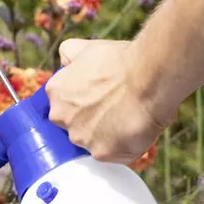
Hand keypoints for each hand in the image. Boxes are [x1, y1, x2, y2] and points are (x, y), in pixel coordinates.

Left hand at [46, 38, 168, 163]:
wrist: (148, 77)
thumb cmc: (121, 60)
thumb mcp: (88, 48)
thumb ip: (69, 54)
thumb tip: (64, 60)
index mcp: (55, 92)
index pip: (63, 107)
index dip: (84, 104)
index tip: (99, 100)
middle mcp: (61, 117)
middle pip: (75, 127)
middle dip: (92, 122)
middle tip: (116, 109)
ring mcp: (80, 137)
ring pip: (93, 143)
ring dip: (109, 136)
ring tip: (128, 119)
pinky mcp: (101, 153)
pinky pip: (113, 156)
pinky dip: (125, 147)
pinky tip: (135, 131)